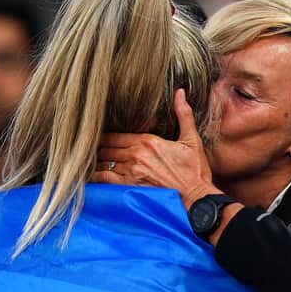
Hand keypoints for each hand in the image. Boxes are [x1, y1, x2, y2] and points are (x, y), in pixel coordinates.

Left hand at [92, 89, 221, 208]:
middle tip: (95, 152)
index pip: (115, 135)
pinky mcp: (129, 187)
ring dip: (98, 163)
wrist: (197, 198)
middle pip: (106, 148)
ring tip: (93, 164)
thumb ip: (183, 115)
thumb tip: (180, 93)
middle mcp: (136, 155)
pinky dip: (96, 176)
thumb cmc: (195, 172)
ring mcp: (131, 172)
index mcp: (148, 141)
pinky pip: (103, 179)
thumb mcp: (192, 140)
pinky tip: (93, 176)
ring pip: (102, 162)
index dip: (106, 137)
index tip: (102, 140)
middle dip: (100, 149)